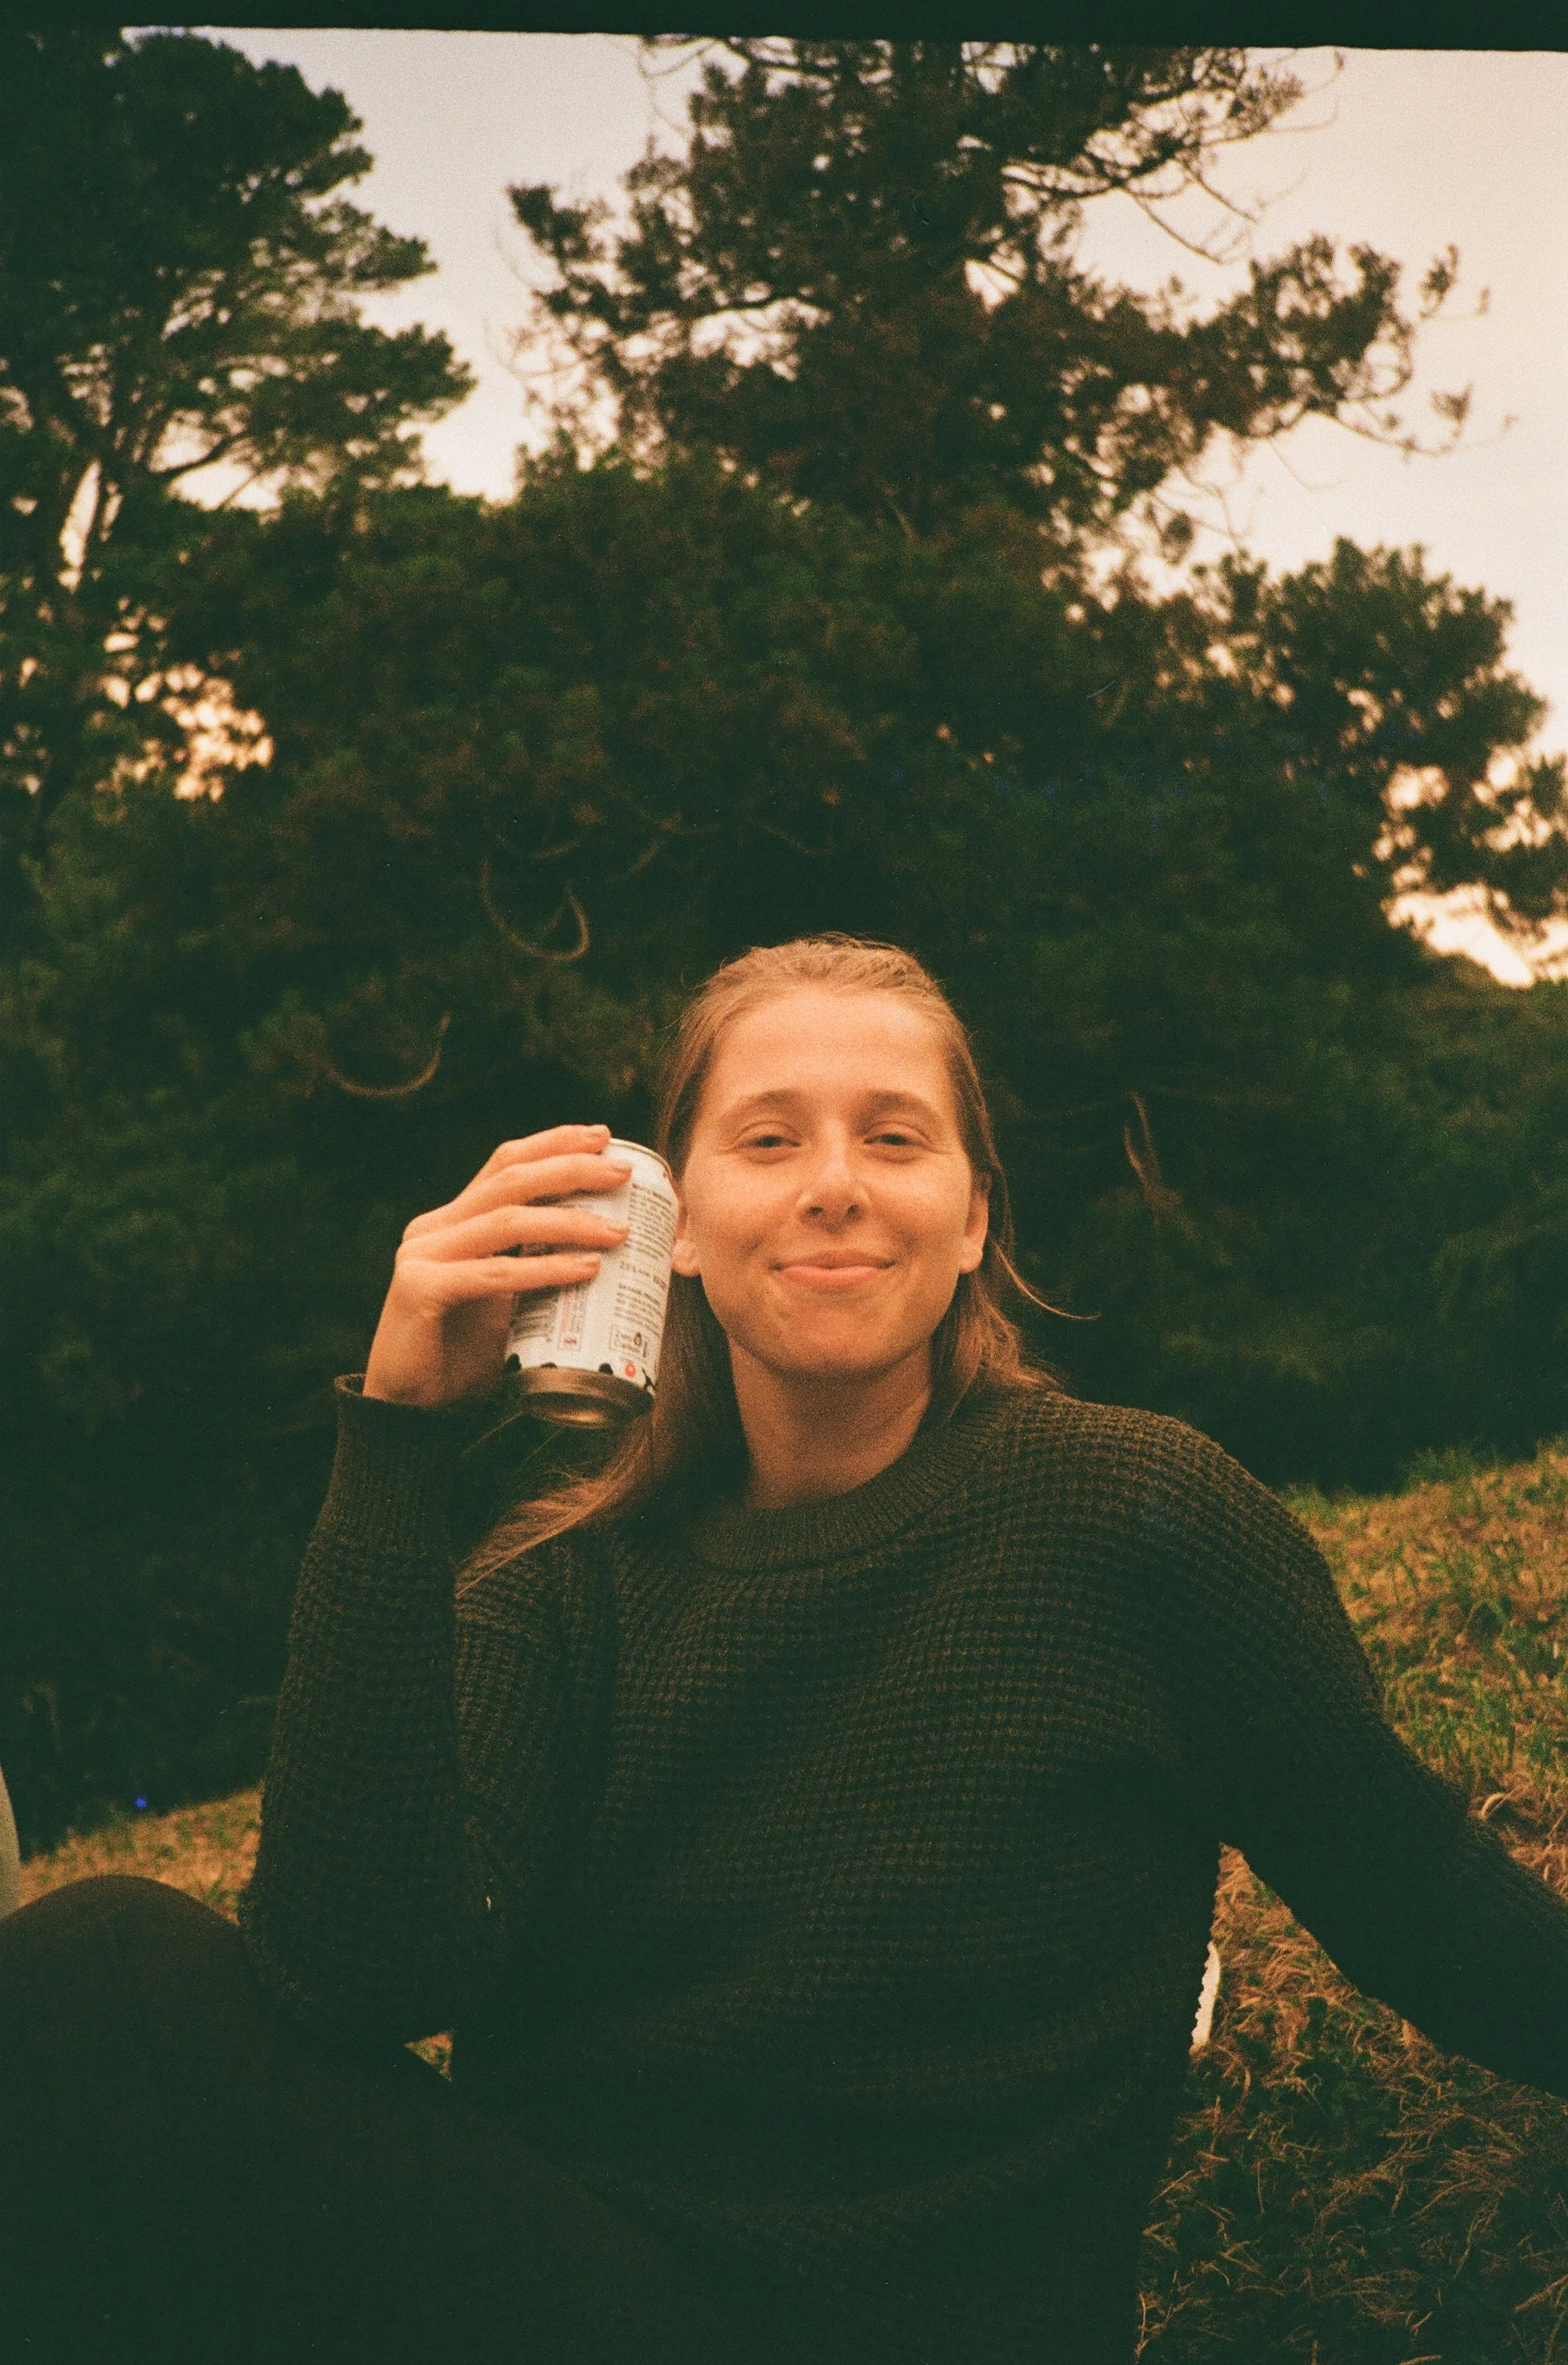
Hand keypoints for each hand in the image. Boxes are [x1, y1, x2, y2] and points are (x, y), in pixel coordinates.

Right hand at [362, 1124, 632, 1408]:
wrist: (410, 1413)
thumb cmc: (464, 1358)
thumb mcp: (508, 1302)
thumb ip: (537, 1268)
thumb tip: (610, 1247)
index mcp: (452, 1222)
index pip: (504, 1164)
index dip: (552, 1144)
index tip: (603, 1137)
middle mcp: (433, 1229)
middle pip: (509, 1180)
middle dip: (569, 1167)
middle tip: (621, 1171)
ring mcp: (422, 1256)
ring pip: (506, 1221)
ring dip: (569, 1222)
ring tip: (619, 1231)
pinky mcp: (419, 1290)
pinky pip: (494, 1274)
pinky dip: (545, 1270)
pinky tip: (586, 1269)